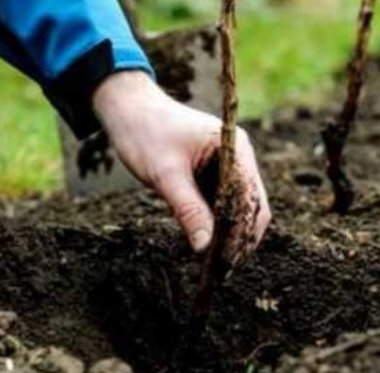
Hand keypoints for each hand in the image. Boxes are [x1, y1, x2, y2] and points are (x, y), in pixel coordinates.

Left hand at [92, 71, 270, 257]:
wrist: (128, 109)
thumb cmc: (145, 133)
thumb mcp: (165, 175)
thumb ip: (188, 210)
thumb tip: (205, 247)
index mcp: (234, 147)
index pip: (251, 198)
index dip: (242, 232)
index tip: (226, 262)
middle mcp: (238, 156)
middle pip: (252, 206)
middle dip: (239, 238)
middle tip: (221, 271)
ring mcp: (228, 164)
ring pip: (238, 208)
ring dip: (228, 234)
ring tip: (214, 265)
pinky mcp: (213, 173)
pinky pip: (222, 204)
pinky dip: (216, 224)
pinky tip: (204, 245)